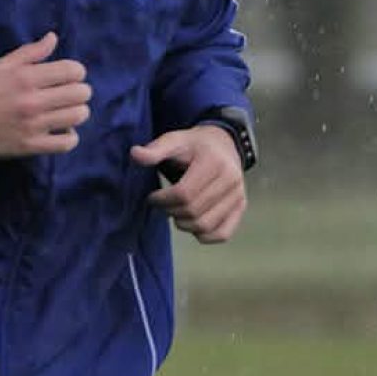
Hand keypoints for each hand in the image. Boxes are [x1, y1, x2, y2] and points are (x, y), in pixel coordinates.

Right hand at [0, 31, 91, 158]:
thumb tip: (53, 38)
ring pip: (77, 116)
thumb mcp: (2, 65)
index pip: (72, 71)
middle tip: (72, 94)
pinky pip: (66, 143)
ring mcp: (34, 125)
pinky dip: (70, 137)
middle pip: (80, 93)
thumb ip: (30, 52)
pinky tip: (63, 130)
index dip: (77, 72)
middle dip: (80, 91)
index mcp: (27, 77)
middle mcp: (33, 101)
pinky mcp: (33, 146)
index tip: (70, 76)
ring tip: (69, 111)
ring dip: (78, 112)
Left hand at [130, 123, 247, 243]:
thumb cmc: (194, 145)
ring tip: (175, 213)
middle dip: (171, 212)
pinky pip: (222, 234)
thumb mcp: (175, 140)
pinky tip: (192, 224)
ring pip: (205, 225)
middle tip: (162, 205)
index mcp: (214, 162)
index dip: (163, 200)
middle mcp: (232, 180)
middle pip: (193, 211)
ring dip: (184, 224)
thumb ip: (156, 149)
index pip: (184, 193)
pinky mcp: (241, 207)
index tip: (152, 197)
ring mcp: (238, 195)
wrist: (224, 144)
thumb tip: (135, 154)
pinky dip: (204, 235)